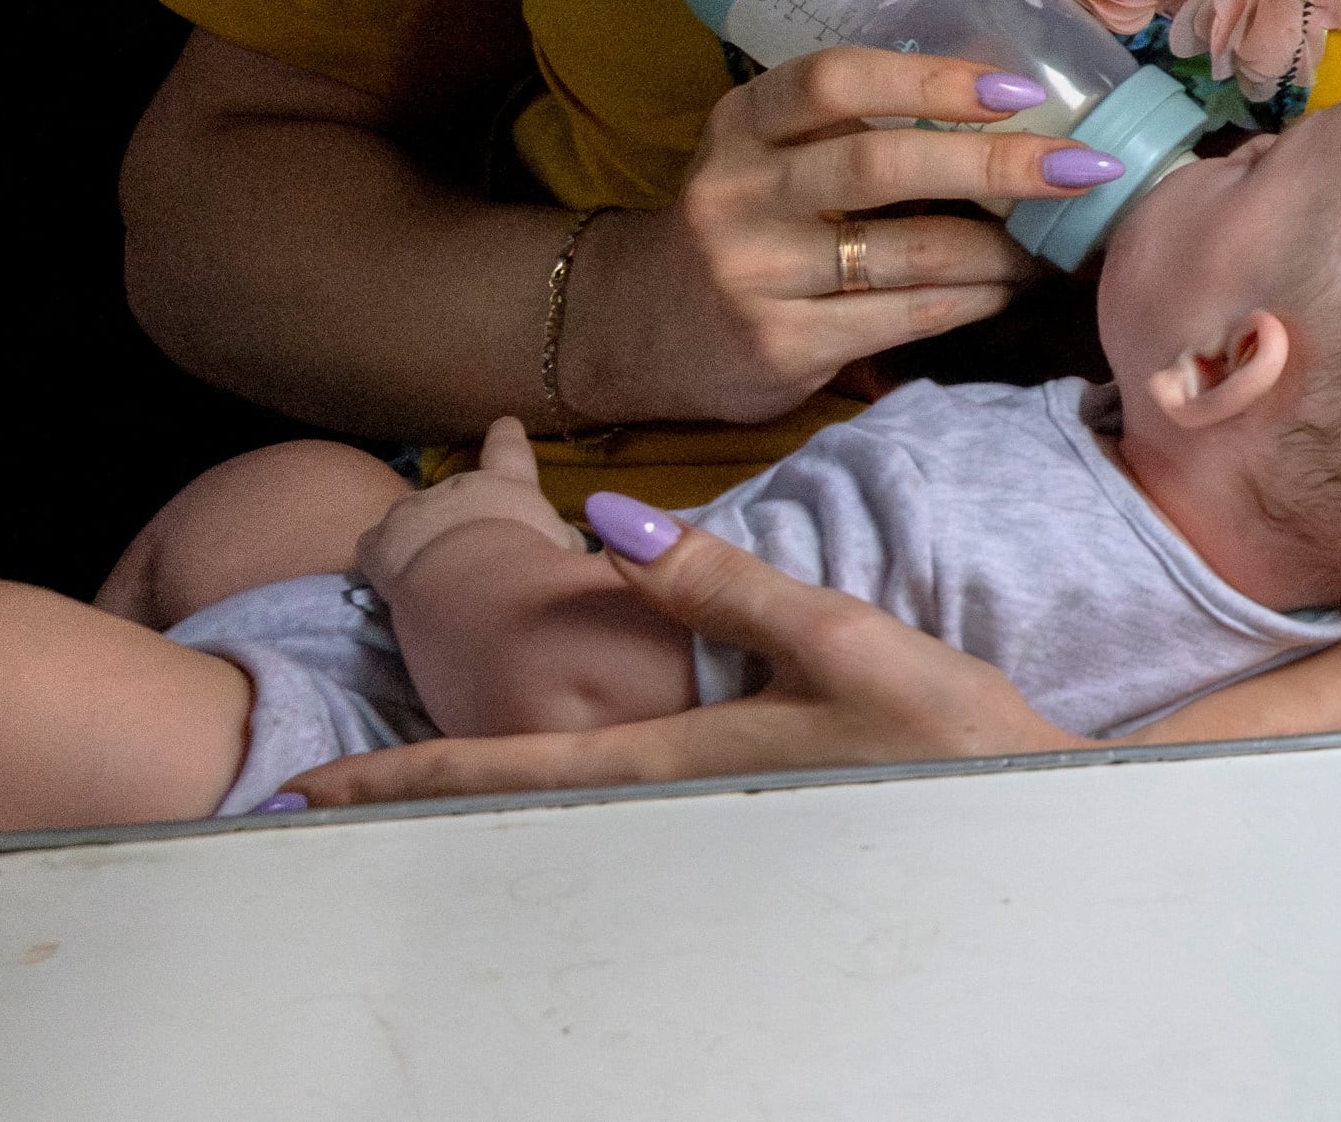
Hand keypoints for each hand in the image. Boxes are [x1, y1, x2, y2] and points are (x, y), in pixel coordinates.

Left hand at [282, 505, 1075, 806]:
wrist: (1043, 809)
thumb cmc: (947, 732)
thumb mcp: (837, 641)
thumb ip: (722, 584)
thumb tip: (609, 528)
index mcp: (676, 763)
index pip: (503, 772)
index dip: (398, 777)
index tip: (297, 794)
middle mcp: (676, 800)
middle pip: (513, 802)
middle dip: (415, 799)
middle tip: (318, 800)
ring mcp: (713, 812)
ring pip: (563, 805)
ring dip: (482, 793)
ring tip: (410, 782)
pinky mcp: (753, 803)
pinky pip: (621, 799)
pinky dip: (558, 785)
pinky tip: (561, 767)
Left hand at [352, 416, 575, 597]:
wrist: (472, 585)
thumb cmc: (530, 561)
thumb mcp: (564, 548)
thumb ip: (559, 537)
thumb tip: (561, 537)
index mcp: (506, 483)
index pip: (508, 448)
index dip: (507, 436)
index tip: (505, 424)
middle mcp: (456, 485)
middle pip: (454, 492)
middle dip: (458, 516)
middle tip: (470, 554)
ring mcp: (411, 508)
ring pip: (412, 518)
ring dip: (421, 537)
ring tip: (431, 572)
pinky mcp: (376, 540)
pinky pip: (377, 545)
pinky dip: (385, 559)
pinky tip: (395, 580)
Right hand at [563, 49, 1121, 426]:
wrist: (636, 328)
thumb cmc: (742, 220)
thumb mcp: (766, 154)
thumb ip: (851, 126)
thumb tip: (1008, 104)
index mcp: (743, 124)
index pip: (835, 80)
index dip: (931, 80)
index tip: (1016, 88)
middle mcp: (738, 193)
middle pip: (883, 165)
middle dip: (998, 164)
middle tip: (1083, 167)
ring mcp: (756, 275)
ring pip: (910, 252)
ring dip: (1003, 248)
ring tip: (1056, 242)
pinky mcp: (781, 345)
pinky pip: (905, 317)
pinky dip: (973, 300)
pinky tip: (1007, 289)